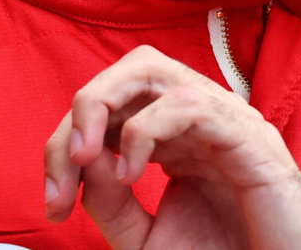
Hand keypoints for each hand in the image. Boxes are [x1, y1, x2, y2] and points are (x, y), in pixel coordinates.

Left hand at [42, 45, 300, 248]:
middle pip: (129, 70)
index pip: (112, 107)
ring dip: (101, 104)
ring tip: (82, 154)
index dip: (66, 144)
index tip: (54, 202)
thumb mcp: (146, 239)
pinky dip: (144, 131)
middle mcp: (199, 117)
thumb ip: (109, 203)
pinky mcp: (246, 136)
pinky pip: (187, 104)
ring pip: (151, 69)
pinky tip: (130, 172)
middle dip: (83, 108)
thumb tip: (81, 157)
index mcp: (177, 137)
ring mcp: (225, 119)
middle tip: (64, 163)